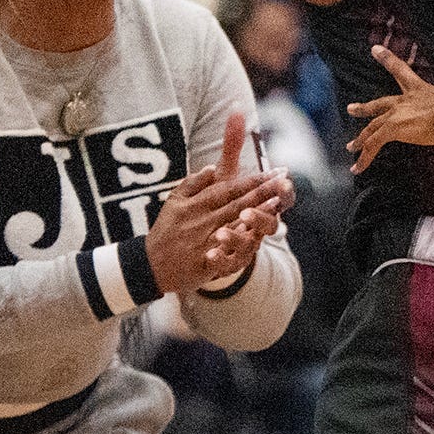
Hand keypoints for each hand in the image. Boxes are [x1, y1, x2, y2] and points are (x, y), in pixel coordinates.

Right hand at [146, 114, 291, 292]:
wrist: (150, 265)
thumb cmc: (166, 230)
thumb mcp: (174, 202)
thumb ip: (193, 184)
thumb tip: (211, 167)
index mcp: (195, 204)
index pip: (229, 188)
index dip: (252, 179)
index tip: (272, 171)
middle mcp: (201, 221)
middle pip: (237, 203)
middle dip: (262, 191)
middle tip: (283, 179)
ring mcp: (204, 242)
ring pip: (236, 226)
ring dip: (258, 214)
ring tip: (277, 203)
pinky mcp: (205, 263)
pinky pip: (229, 252)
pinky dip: (242, 245)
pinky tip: (259, 238)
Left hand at [345, 47, 433, 173]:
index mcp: (420, 90)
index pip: (400, 70)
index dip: (387, 58)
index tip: (374, 49)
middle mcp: (404, 102)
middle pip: (378, 105)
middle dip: (364, 108)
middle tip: (351, 108)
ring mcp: (396, 115)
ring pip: (372, 128)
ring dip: (360, 139)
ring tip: (351, 148)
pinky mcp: (394, 129)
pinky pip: (373, 145)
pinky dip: (364, 158)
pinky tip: (357, 168)